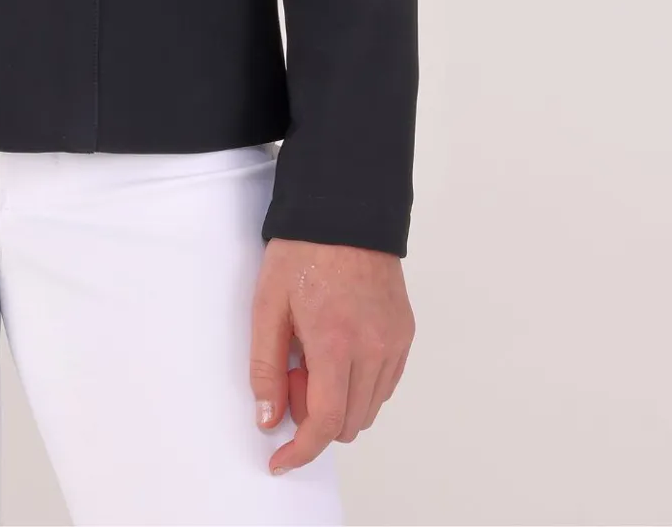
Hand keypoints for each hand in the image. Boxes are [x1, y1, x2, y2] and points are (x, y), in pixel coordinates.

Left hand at [251, 238, 414, 473]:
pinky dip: (359, 385)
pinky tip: (338, 351)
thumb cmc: (302, 252)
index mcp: (336, 343)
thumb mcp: (267, 305)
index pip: (324, 422)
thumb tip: (268, 418)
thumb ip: (266, 367)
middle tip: (293, 371)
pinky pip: (384, 385)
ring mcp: (394, 344)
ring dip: (338, 402)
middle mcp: (374, 350)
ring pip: (368, 409)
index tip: (281, 461)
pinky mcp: (405, 335)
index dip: (301, 451)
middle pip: (347, 423)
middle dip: (314, 414)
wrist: (344, 211)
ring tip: (314, 355)